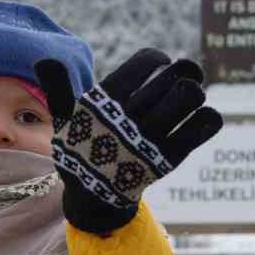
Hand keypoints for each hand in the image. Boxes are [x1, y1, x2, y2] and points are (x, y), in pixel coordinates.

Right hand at [36, 48, 222, 233]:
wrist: (92, 196)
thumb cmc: (81, 147)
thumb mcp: (64, 118)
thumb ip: (58, 87)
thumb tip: (45, 59)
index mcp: (105, 102)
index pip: (144, 63)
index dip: (158, 58)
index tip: (162, 62)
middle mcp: (129, 119)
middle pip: (172, 80)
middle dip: (184, 72)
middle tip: (184, 76)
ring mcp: (151, 139)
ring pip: (189, 98)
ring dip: (195, 92)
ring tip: (190, 96)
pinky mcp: (170, 158)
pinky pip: (202, 127)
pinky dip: (209, 117)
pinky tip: (202, 116)